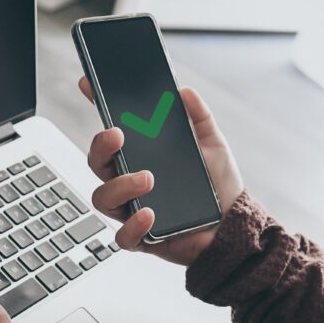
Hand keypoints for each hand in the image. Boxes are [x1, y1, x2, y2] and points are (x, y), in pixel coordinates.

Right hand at [79, 77, 243, 265]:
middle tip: (118, 135)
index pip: (111, 132)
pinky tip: (151, 213)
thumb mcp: (212, 145)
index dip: (97, 106)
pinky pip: (123, 237)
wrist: (234, 226)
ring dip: (120, 186)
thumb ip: (199, 117)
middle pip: (97, 162)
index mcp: (141, 157)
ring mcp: (132, 210)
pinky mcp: (142, 239)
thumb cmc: (218, 187)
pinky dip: (133, 225)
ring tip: (148, 178)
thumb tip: (184, 91)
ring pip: (102, 198)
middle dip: (100, 146)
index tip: (88, 83)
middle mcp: (130, 182)